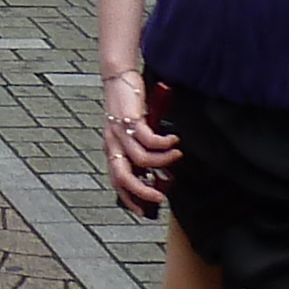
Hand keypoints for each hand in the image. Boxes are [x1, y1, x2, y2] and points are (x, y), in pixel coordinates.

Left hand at [102, 67, 178, 214]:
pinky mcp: (131, 119)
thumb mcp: (130, 132)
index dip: (127, 198)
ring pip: (141, 160)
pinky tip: (174, 140)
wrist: (117, 77)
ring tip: (177, 156)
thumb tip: (160, 170)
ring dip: (163, 162)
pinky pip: (150, 139)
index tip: (142, 211)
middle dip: (142, 191)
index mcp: (111, 149)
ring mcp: (120, 132)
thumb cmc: (126, 106)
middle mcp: (113, 144)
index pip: (115, 181)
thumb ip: (139, 149)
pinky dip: (164, 143)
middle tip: (161, 197)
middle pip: (123, 177)